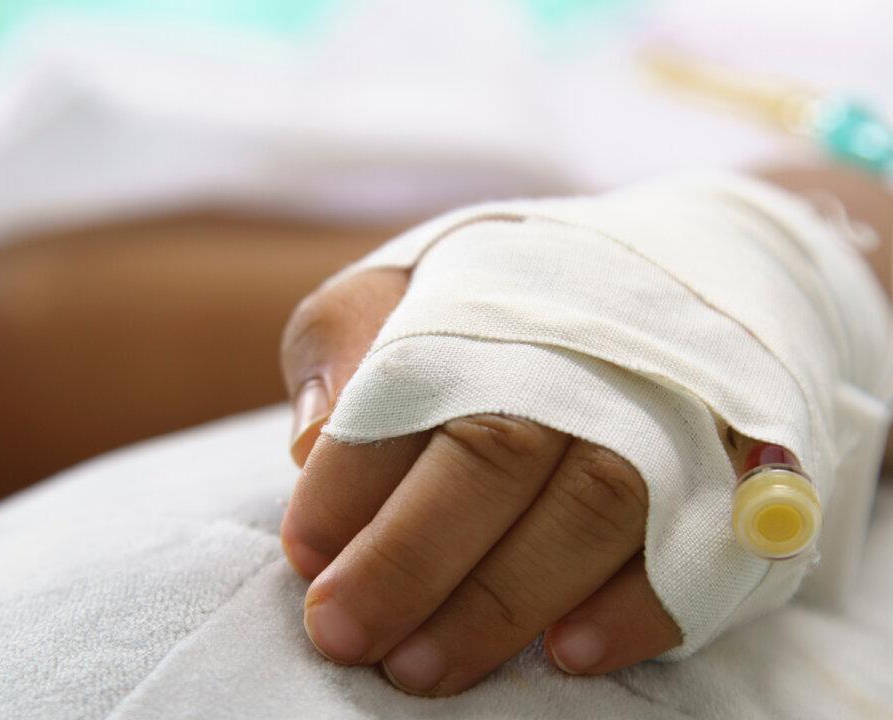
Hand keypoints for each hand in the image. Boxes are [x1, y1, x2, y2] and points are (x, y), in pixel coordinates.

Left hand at [279, 268, 681, 695]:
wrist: (672, 265)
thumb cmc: (505, 299)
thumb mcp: (402, 283)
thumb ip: (346, 337)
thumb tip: (310, 441)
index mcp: (490, 296)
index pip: (407, 387)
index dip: (349, 480)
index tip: (305, 553)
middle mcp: (585, 348)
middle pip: (497, 454)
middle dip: (409, 557)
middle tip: (339, 634)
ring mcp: (671, 407)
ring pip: (593, 510)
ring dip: (503, 603)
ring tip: (421, 668)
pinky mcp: (739, 467)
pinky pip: (702, 544)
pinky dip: (634, 609)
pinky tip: (565, 655)